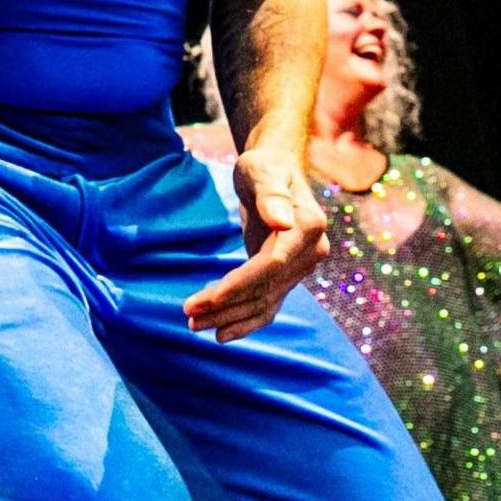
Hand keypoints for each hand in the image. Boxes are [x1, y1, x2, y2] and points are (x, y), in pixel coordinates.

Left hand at [189, 136, 324, 341]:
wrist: (276, 170)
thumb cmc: (264, 166)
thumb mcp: (261, 170)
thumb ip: (270, 194)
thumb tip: (282, 221)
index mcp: (308, 226)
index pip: (272, 264)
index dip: (240, 284)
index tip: (209, 298)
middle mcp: (311, 252)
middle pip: (266, 288)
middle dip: (227, 305)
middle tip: (189, 315)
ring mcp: (302, 267)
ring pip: (265, 301)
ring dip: (230, 317)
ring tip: (195, 324)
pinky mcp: (287, 275)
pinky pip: (269, 304)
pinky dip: (247, 322)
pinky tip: (222, 334)